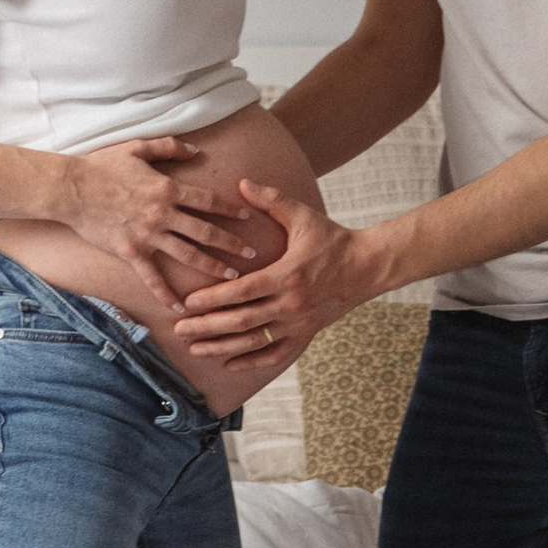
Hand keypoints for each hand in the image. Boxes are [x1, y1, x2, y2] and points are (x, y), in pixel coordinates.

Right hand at [53, 136, 253, 310]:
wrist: (70, 188)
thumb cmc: (102, 165)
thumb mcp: (138, 147)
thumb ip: (170, 147)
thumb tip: (197, 151)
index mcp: (167, 188)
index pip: (208, 201)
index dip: (231, 209)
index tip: (248, 218)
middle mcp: (162, 213)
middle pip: (205, 231)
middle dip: (232, 243)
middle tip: (252, 254)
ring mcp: (147, 235)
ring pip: (187, 254)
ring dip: (211, 267)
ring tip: (231, 278)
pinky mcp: (130, 252)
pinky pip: (152, 277)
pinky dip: (166, 293)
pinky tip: (179, 307)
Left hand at [170, 180, 386, 363]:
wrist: (368, 267)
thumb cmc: (332, 239)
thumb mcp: (303, 216)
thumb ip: (271, 200)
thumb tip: (241, 182)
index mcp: (287, 275)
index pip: (242, 291)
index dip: (213, 299)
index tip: (188, 303)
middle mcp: (291, 304)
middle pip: (242, 321)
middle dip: (207, 327)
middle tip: (179, 330)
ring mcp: (299, 323)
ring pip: (255, 342)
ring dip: (222, 348)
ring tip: (195, 349)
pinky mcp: (306, 334)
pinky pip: (276, 354)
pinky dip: (252, 362)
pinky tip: (229, 364)